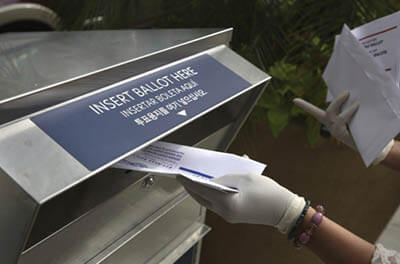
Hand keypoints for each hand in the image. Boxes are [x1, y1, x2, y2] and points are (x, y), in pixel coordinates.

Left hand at [177, 174, 304, 232]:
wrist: (283, 209)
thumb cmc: (267, 192)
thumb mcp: (245, 178)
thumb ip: (226, 177)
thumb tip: (213, 178)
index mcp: (226, 202)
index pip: (201, 189)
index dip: (189, 181)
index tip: (179, 175)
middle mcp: (224, 212)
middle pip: (202, 198)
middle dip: (191, 188)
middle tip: (183, 178)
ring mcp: (229, 216)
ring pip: (208, 202)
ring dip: (201, 191)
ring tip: (195, 181)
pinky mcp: (234, 216)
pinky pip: (217, 203)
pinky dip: (212, 194)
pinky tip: (212, 186)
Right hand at [293, 91, 393, 164]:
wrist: (372, 148)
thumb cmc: (363, 129)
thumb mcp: (355, 117)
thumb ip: (352, 108)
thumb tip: (355, 97)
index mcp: (330, 121)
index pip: (315, 112)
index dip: (304, 106)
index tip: (294, 100)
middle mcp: (331, 126)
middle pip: (330, 111)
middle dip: (338, 101)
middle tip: (347, 93)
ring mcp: (337, 132)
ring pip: (340, 118)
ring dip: (350, 110)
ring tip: (358, 104)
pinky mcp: (344, 136)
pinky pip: (348, 123)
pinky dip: (353, 116)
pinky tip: (361, 113)